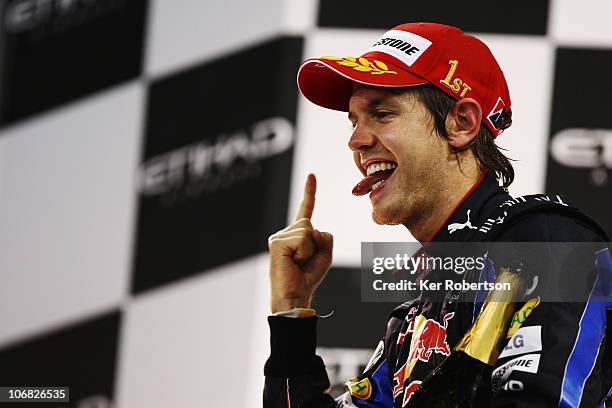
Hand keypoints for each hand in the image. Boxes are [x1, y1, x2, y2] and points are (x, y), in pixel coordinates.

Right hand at [268, 174, 333, 312]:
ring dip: (309, 250)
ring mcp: (279, 237)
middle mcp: (285, 233)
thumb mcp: (325, 255)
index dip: (309, 192)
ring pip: (307, 230)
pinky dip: (304, 252)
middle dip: (316, 245)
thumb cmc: (308, 277)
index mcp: (297, 234)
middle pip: (311, 223)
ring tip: (298, 263)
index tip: (312, 175)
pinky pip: (302, 239)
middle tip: (304, 262)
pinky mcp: (277, 242)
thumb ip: (325, 237)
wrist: (295, 294)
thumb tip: (312, 228)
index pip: (305, 209)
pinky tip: (293, 262)